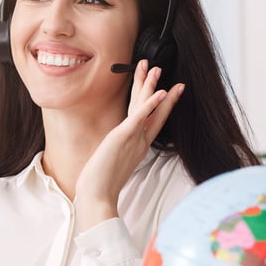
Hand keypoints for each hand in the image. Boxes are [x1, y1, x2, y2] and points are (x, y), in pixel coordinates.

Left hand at [75, 59, 184, 231]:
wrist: (97, 196)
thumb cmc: (101, 185)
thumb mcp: (112, 164)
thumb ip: (118, 155)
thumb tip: (114, 151)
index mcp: (138, 147)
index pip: (152, 120)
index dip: (160, 104)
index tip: (168, 91)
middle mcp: (139, 141)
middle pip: (153, 110)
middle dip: (157, 88)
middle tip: (161, 69)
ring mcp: (133, 139)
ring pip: (146, 107)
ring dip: (152, 86)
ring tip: (156, 68)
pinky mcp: (124, 137)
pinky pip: (141, 117)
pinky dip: (151, 104)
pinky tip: (159, 91)